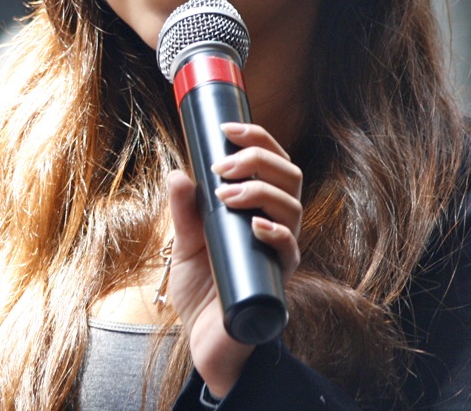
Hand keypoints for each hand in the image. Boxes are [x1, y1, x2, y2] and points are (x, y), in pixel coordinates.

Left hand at [165, 122, 302, 398]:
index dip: (257, 139)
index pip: (272, 164)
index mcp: (258, 209)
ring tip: (228, 193)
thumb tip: (177, 174)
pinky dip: (276, 232)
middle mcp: (276, 226)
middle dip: (258, 159)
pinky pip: (290, 250)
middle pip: (289, 176)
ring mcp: (280, 252)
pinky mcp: (278, 280)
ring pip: (294, 206)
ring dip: (261, 190)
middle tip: (221, 165)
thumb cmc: (202, 291)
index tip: (226, 128)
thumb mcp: (184, 245)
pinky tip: (256, 225)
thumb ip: (183, 212)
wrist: (205, 341)